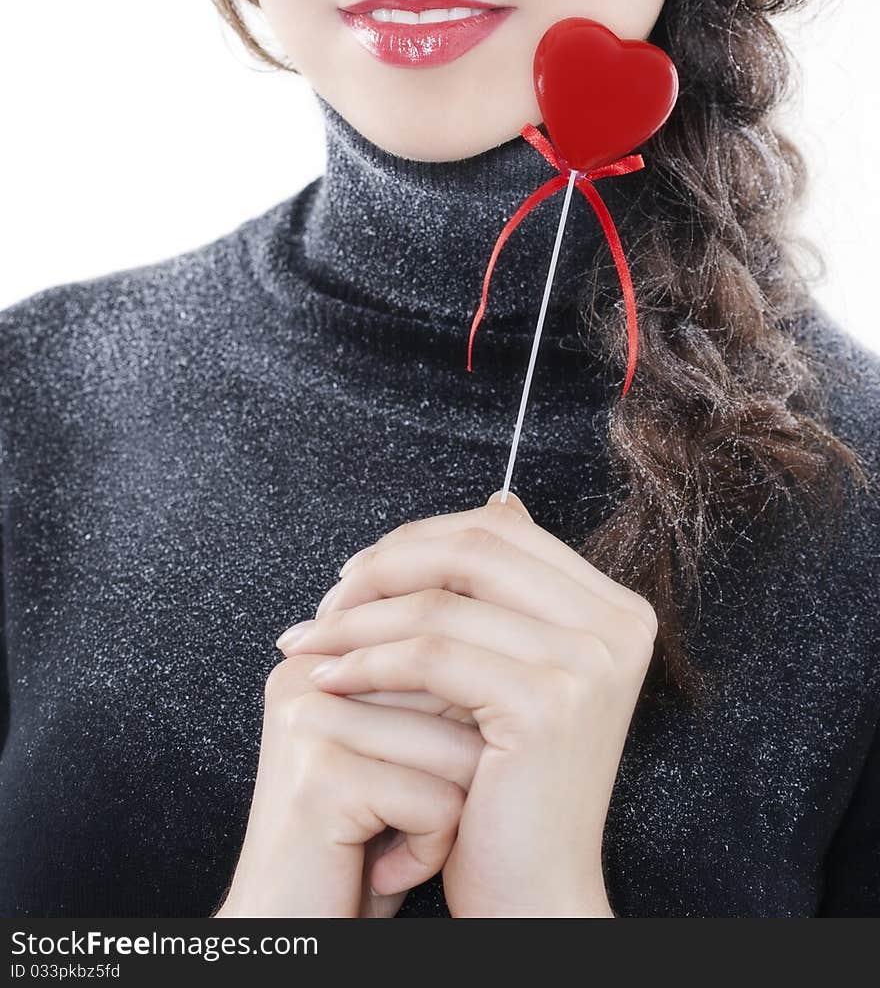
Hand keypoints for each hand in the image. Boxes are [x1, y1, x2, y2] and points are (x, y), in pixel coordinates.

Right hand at [212, 649, 483, 917]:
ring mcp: (311, 723)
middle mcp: (308, 677)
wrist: (294, 928)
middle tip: (400, 815)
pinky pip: (437, 803)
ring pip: (456, 750)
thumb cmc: (354, 848)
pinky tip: (384, 869)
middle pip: (454, 696)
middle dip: (455, 770)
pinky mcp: (323, 779)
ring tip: (391, 840)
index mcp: (321, 658)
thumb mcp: (395, 751)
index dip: (456, 730)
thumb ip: (427, 689)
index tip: (406, 777)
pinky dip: (430, 850)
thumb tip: (506, 648)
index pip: (442, 657)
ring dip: (446, 815)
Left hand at [278, 490, 654, 915]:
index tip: (356, 571)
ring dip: (357, 617)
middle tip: (326, 598)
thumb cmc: (510, 786)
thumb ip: (512, 593)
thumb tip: (500, 498)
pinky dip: (367, 661)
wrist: (534, 891)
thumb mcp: (521, 669)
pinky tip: (330, 678)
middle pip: (475, 546)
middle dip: (385, 565)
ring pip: (443, 600)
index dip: (417, 538)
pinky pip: (430, 654)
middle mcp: (617, 624)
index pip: (502, 528)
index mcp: (614, 608)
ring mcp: (588, 661)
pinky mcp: (547, 702)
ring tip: (309, 641)